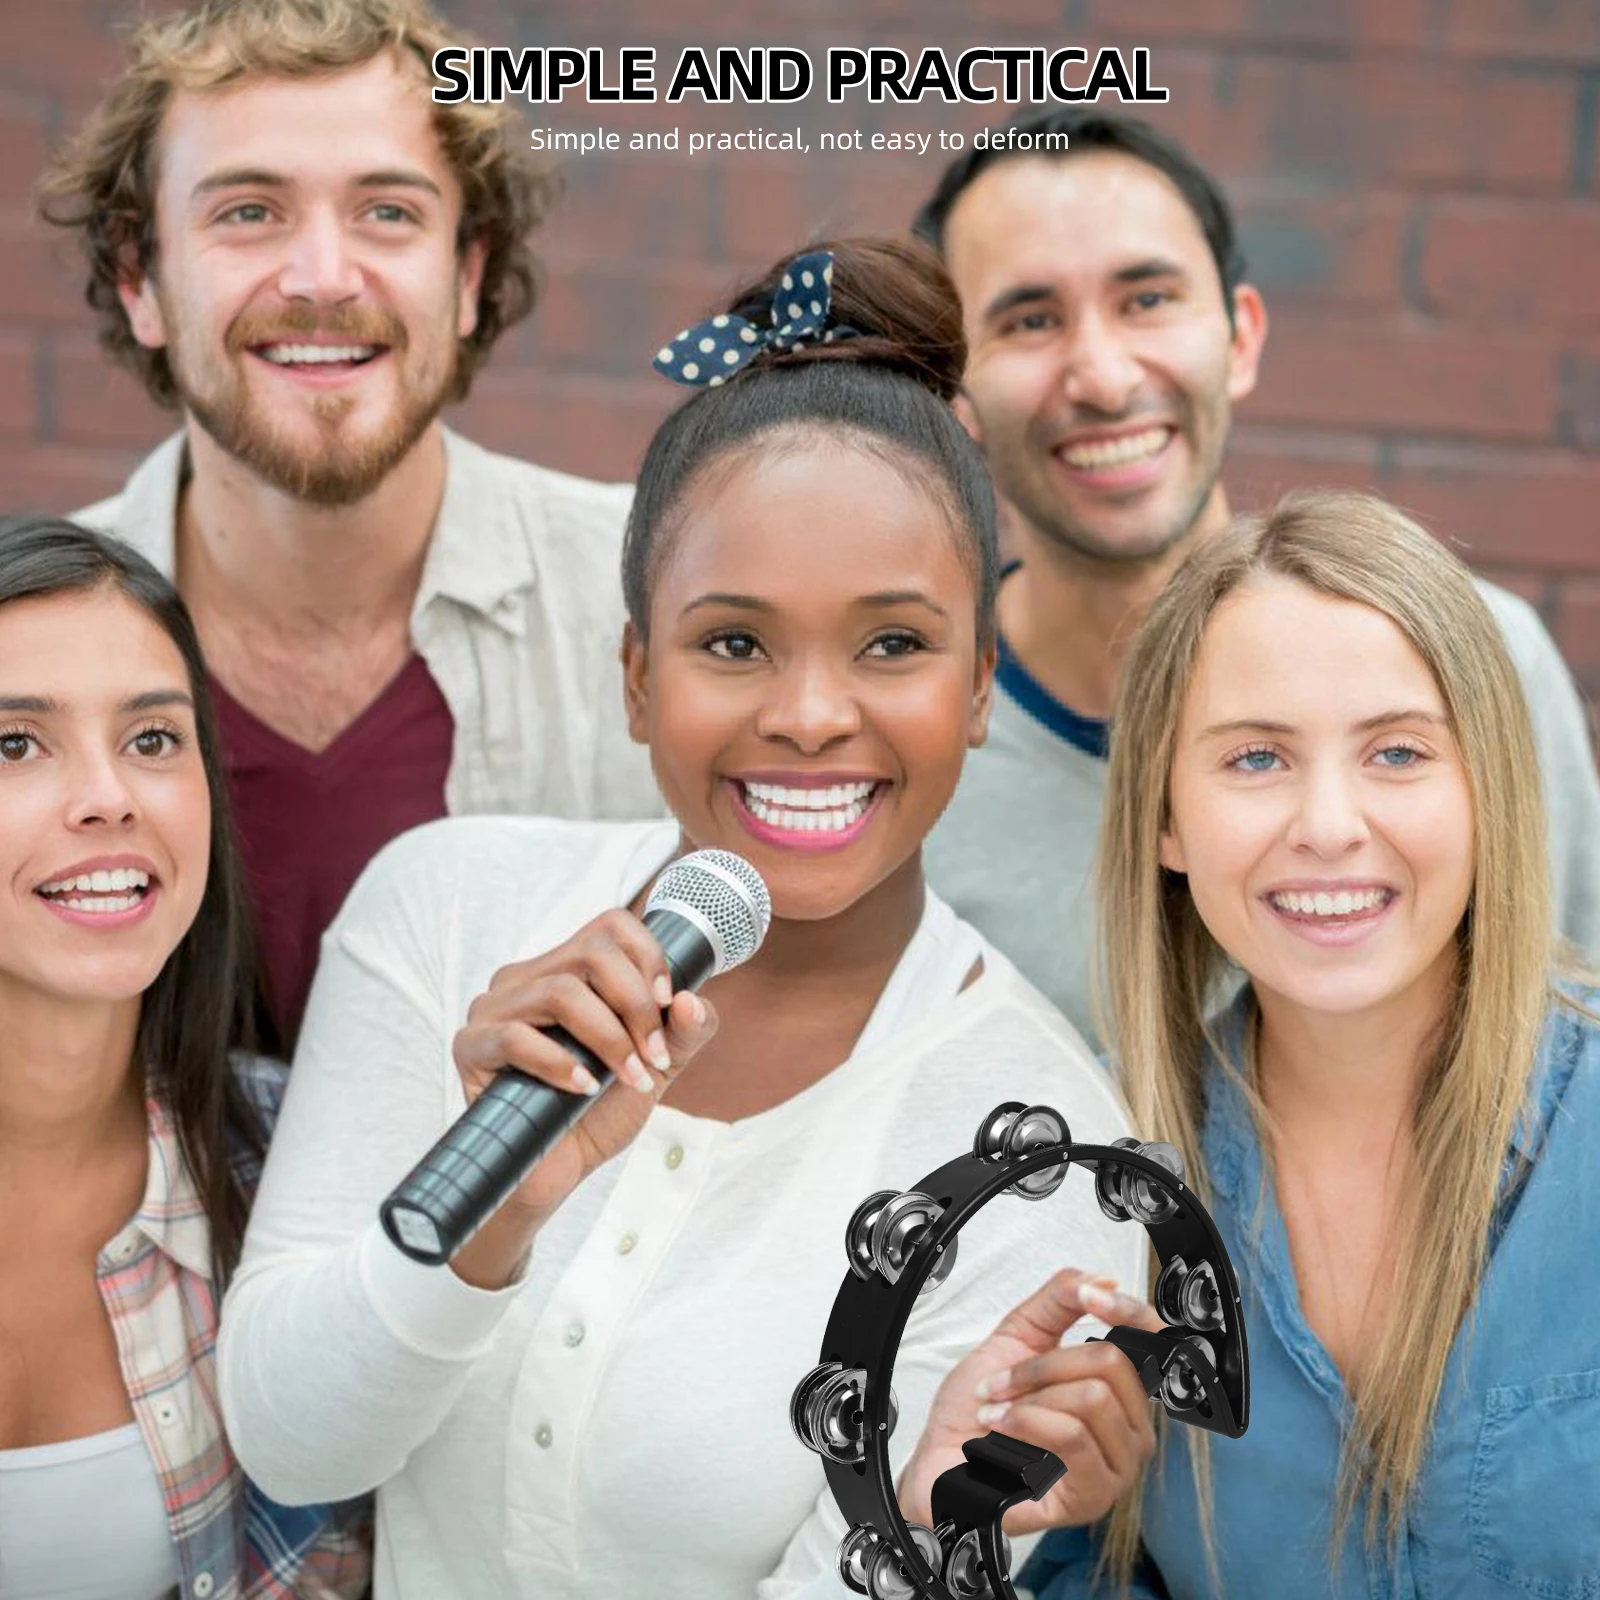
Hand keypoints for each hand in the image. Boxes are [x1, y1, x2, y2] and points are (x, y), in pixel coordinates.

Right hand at [448, 908, 717, 1285]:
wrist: (554, 1173)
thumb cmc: (596, 1113)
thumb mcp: (656, 1068)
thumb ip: (685, 1033)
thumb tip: (689, 1000)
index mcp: (568, 969)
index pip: (611, 925)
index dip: (649, 956)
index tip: (668, 1003)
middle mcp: (528, 978)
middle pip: (592, 953)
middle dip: (637, 1005)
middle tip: (655, 1055)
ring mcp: (494, 1008)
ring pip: (559, 991)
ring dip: (609, 1038)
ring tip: (628, 1076)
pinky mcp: (471, 1046)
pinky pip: (516, 1037)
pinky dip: (561, 1064)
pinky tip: (583, 1089)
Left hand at [897, 1270, 1163, 1533]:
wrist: (943, 1462)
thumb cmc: (979, 1409)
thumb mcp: (1016, 1337)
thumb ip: (1058, 1301)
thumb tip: (1102, 1280)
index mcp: (1116, 1388)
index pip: (1149, 1341)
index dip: (1128, 1311)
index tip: (1091, 1297)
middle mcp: (1127, 1427)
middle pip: (1111, 1362)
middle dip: (1044, 1364)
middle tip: (1006, 1381)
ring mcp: (1116, 1465)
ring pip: (1093, 1398)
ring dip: (1029, 1397)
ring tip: (1000, 1412)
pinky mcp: (1094, 1495)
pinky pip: (1073, 1436)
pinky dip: (1027, 1423)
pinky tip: (1004, 1433)